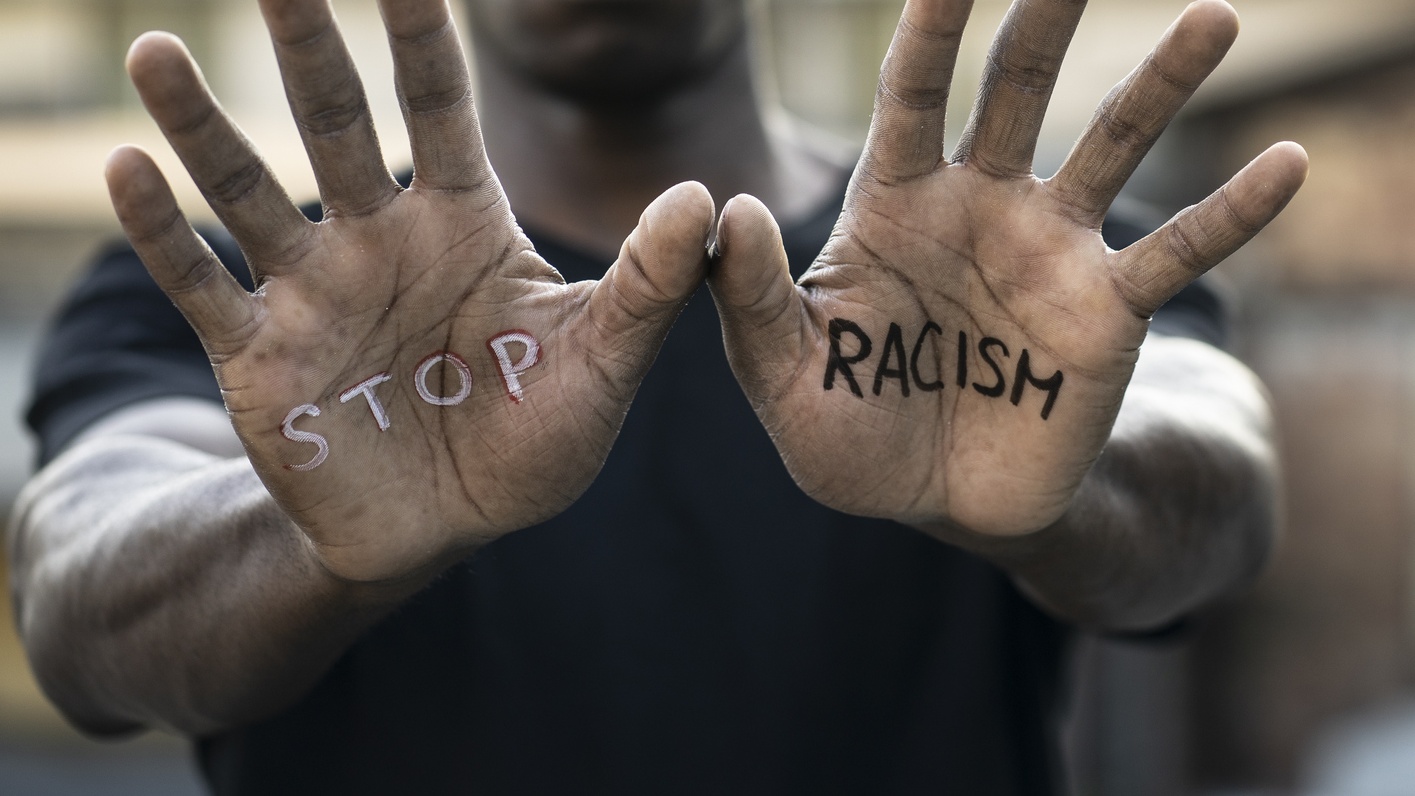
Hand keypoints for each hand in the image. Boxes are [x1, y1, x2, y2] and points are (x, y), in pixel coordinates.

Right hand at [106, 0, 712, 582]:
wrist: (447, 527)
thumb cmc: (532, 441)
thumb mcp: (602, 364)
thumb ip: (648, 285)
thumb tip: (706, 197)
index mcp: (463, 226)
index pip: (440, 110)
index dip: (422, 37)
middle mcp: (378, 240)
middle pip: (335, 125)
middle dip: (308, 48)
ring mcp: (312, 294)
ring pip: (249, 191)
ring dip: (202, 126)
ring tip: (158, 49)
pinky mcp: (259, 357)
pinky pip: (202, 286)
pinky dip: (162, 234)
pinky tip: (124, 172)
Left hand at [710, 0, 1304, 535]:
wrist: (942, 501)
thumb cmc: (851, 437)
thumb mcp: (782, 379)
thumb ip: (753, 300)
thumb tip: (733, 208)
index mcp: (894, 208)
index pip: (910, 96)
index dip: (929, 29)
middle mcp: (980, 207)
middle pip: (1018, 88)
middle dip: (1044, 16)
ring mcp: (1050, 251)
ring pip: (1112, 144)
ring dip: (1162, 80)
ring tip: (1213, 15)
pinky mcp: (1107, 310)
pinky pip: (1179, 251)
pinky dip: (1233, 212)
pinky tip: (1289, 165)